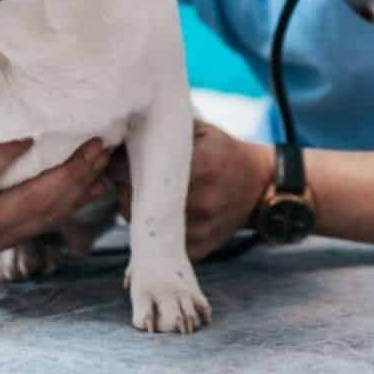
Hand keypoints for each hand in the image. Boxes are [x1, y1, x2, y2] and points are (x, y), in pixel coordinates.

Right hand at [0, 137, 112, 264]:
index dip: (7, 152)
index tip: (32, 130)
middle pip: (28, 201)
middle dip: (67, 175)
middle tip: (95, 147)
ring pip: (46, 212)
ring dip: (80, 185)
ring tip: (102, 157)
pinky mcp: (11, 237)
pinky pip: (50, 220)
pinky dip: (76, 200)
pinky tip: (99, 182)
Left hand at [108, 120, 272, 260]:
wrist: (259, 186)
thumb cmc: (225, 152)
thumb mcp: (201, 131)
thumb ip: (167, 127)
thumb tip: (126, 125)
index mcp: (201, 166)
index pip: (137, 171)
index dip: (118, 166)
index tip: (115, 160)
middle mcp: (201, 200)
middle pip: (135, 201)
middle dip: (123, 188)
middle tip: (124, 178)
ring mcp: (201, 228)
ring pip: (144, 226)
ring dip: (133, 210)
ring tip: (140, 194)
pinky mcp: (200, 248)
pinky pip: (162, 244)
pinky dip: (153, 231)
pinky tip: (156, 214)